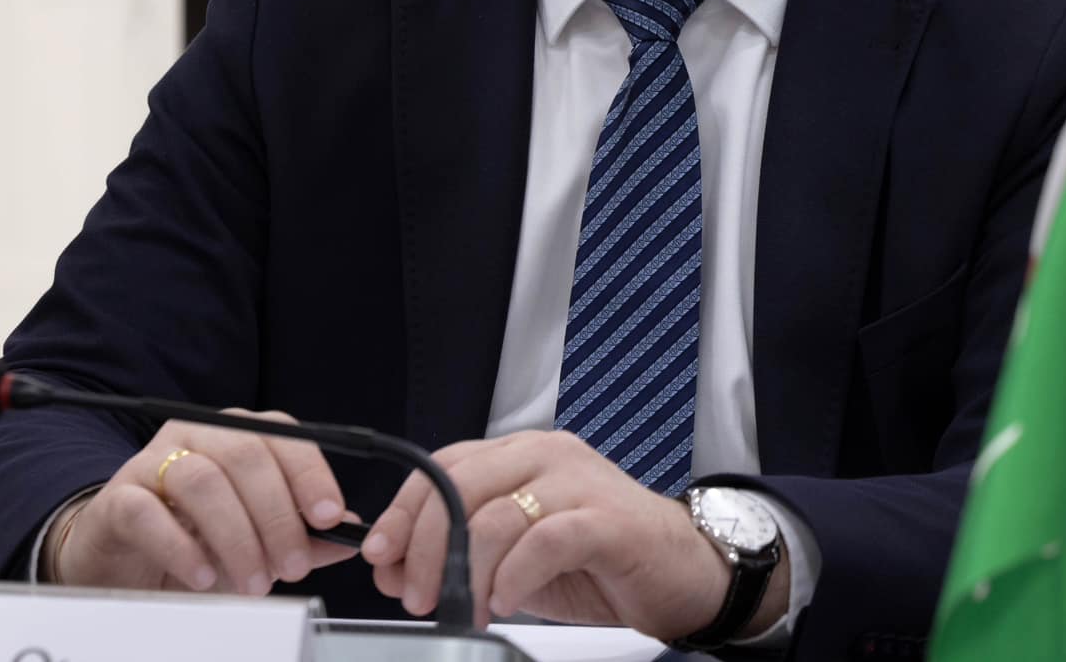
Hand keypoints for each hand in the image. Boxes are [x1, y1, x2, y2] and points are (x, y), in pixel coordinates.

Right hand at [50, 411, 361, 595]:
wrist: (124, 556)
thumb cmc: (196, 538)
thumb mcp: (258, 538)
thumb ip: (302, 534)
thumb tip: (351, 534)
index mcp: (238, 433)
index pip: (283, 437)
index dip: (311, 474)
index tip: (330, 516)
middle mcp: (198, 434)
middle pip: (246, 455)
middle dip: (277, 515)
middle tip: (291, 566)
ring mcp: (153, 461)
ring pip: (203, 480)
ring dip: (236, 536)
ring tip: (254, 582)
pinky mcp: (119, 497)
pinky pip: (149, 513)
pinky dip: (182, 547)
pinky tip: (204, 576)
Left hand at [361, 431, 784, 642]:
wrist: (685, 573)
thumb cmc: (601, 563)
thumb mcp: (517, 557)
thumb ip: (464, 553)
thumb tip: (396, 568)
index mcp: (522, 456)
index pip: (444, 465)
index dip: (405, 510)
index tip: (380, 554)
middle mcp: (548, 456)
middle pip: (461, 485)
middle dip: (426, 545)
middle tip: (416, 594)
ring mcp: (580, 482)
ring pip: (498, 513)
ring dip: (468, 570)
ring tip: (465, 609)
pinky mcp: (607, 519)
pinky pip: (547, 537)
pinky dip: (515, 574)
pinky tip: (506, 600)